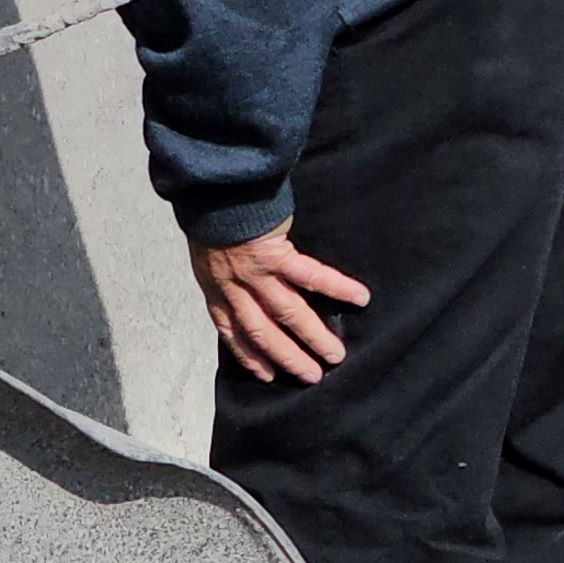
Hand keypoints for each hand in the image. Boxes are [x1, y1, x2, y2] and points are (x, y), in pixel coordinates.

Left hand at [190, 221, 370, 385]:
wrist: (208, 185)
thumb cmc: (206, 210)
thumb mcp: (204, 246)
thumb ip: (221, 265)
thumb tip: (238, 271)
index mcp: (214, 286)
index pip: (231, 330)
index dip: (248, 356)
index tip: (266, 375)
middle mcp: (234, 287)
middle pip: (263, 333)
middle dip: (288, 358)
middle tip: (313, 377)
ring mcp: (255, 273)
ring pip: (288, 314)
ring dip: (313, 337)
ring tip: (336, 355)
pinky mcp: (276, 253)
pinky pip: (311, 276)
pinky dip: (336, 287)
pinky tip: (359, 297)